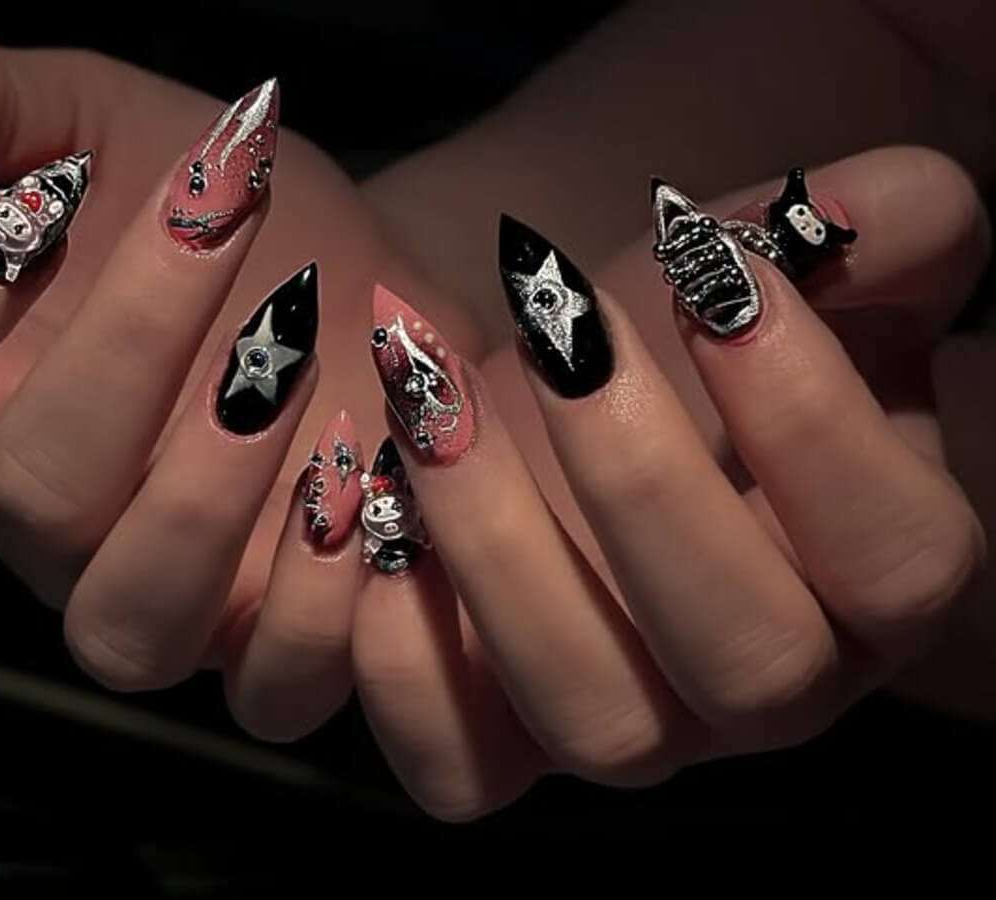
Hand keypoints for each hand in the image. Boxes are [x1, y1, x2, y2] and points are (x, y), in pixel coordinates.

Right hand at [0, 41, 460, 739]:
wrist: (389, 300)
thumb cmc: (253, 224)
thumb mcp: (135, 134)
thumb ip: (16, 112)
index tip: (25, 211)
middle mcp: (60, 528)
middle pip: (33, 492)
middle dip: (127, 343)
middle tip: (218, 221)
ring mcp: (167, 602)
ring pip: (132, 624)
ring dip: (208, 492)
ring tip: (294, 359)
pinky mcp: (274, 648)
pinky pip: (271, 688)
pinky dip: (320, 601)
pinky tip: (364, 475)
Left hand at [349, 151, 989, 819]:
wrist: (575, 400)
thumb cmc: (693, 338)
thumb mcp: (791, 271)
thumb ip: (868, 230)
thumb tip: (859, 210)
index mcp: (871, 584)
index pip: (897, 559)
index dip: (816, 425)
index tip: (717, 279)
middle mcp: (762, 685)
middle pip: (745, 658)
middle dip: (642, 481)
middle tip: (557, 329)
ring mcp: (631, 726)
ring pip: (592, 716)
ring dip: (497, 548)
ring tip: (426, 394)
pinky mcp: (500, 742)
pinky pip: (458, 767)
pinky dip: (402, 661)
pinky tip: (364, 513)